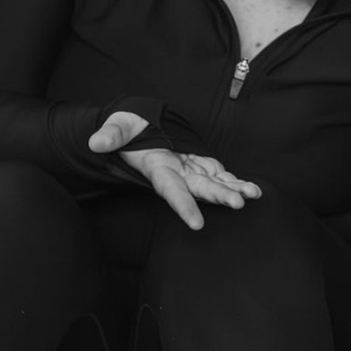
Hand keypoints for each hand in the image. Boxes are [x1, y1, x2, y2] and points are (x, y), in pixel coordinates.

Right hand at [89, 111, 259, 229]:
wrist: (141, 128)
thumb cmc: (128, 128)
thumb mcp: (117, 126)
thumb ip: (110, 135)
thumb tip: (96, 142)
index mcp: (157, 168)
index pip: (171, 191)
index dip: (183, 207)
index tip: (197, 224)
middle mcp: (176, 175)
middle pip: (198, 190)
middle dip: (218, 197)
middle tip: (237, 203)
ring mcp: (191, 171)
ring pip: (214, 185)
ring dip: (233, 191)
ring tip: (252, 196)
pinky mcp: (202, 165)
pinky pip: (222, 177)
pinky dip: (237, 183)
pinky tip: (253, 191)